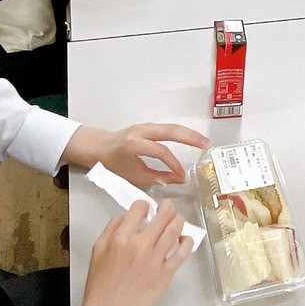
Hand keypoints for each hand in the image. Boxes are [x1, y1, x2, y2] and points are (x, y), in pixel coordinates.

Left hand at [65, 122, 209, 185]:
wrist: (98, 147)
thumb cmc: (112, 163)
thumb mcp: (133, 175)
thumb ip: (157, 177)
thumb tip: (178, 179)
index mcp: (134, 144)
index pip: (160, 151)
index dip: (173, 164)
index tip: (182, 176)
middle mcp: (141, 131)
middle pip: (170, 131)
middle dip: (190, 137)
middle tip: (206, 144)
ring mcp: (145, 126)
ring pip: (171, 127)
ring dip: (188, 134)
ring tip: (203, 142)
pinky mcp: (148, 127)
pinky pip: (167, 129)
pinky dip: (180, 133)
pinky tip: (191, 139)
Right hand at [78, 201, 192, 305]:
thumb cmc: (101, 287)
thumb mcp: (97, 250)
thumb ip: (112, 229)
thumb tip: (126, 217)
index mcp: (121, 238)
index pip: (140, 208)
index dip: (144, 205)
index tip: (146, 209)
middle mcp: (140, 246)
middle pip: (164, 215)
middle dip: (167, 207)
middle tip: (166, 208)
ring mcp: (155, 260)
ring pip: (175, 230)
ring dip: (178, 220)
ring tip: (176, 220)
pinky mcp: (165, 275)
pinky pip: (183, 254)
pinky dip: (187, 242)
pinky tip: (184, 240)